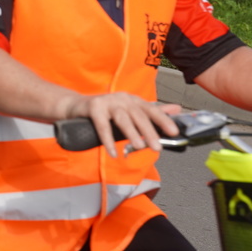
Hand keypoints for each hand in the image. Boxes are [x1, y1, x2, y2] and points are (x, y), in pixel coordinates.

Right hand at [63, 92, 180, 158]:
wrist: (75, 107)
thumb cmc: (104, 112)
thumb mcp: (129, 113)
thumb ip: (152, 113)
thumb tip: (176, 109)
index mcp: (132, 100)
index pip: (151, 109)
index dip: (163, 120)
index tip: (174, 132)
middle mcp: (122, 98)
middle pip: (138, 115)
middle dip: (149, 131)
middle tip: (157, 146)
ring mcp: (107, 102)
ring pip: (123, 118)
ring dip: (132, 133)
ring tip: (139, 147)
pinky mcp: (93, 107)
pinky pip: (102, 126)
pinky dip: (108, 140)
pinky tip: (113, 152)